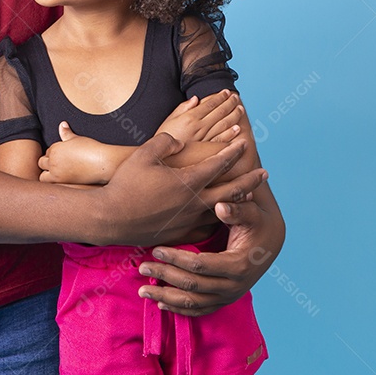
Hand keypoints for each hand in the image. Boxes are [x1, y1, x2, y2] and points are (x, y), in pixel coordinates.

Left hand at [39, 122, 119, 184]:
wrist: (102, 163)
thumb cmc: (92, 149)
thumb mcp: (77, 139)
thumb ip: (67, 134)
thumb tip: (62, 124)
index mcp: (55, 149)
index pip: (47, 151)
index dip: (54, 153)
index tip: (63, 156)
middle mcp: (53, 161)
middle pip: (42, 163)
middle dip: (47, 163)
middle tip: (59, 165)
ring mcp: (57, 174)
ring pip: (42, 176)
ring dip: (47, 175)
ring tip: (57, 174)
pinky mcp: (63, 183)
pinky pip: (51, 185)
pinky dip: (53, 184)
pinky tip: (62, 182)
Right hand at [91, 133, 267, 246]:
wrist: (111, 218)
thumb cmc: (125, 184)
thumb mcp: (144, 153)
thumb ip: (166, 142)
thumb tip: (180, 141)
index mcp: (188, 180)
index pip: (219, 163)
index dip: (233, 151)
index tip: (245, 142)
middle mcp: (194, 201)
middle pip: (231, 190)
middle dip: (250, 180)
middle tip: (264, 173)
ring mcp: (189, 220)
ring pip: (222, 211)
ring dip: (237, 202)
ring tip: (248, 196)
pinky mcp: (181, 234)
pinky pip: (206, 227)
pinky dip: (217, 219)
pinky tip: (219, 216)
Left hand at [137, 196, 284, 315]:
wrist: (270, 241)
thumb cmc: (257, 222)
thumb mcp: (252, 212)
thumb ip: (236, 208)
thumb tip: (220, 206)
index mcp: (238, 265)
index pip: (200, 265)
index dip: (176, 258)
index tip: (156, 249)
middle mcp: (234, 286)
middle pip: (192, 286)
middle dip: (165, 277)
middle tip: (142, 267)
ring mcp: (229, 296)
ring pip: (193, 304)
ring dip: (166, 299)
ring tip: (142, 292)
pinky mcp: (224, 300)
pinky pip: (200, 311)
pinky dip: (179, 309)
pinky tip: (161, 304)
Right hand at [159, 91, 243, 143]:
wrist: (161, 161)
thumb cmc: (163, 139)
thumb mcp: (168, 120)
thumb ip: (182, 108)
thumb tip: (196, 99)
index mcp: (190, 118)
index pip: (210, 104)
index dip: (220, 97)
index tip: (227, 92)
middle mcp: (199, 127)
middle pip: (220, 112)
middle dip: (230, 103)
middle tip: (236, 98)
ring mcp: (205, 139)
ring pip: (224, 124)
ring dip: (234, 115)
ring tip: (240, 109)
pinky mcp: (207, 151)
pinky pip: (222, 140)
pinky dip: (231, 134)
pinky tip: (237, 129)